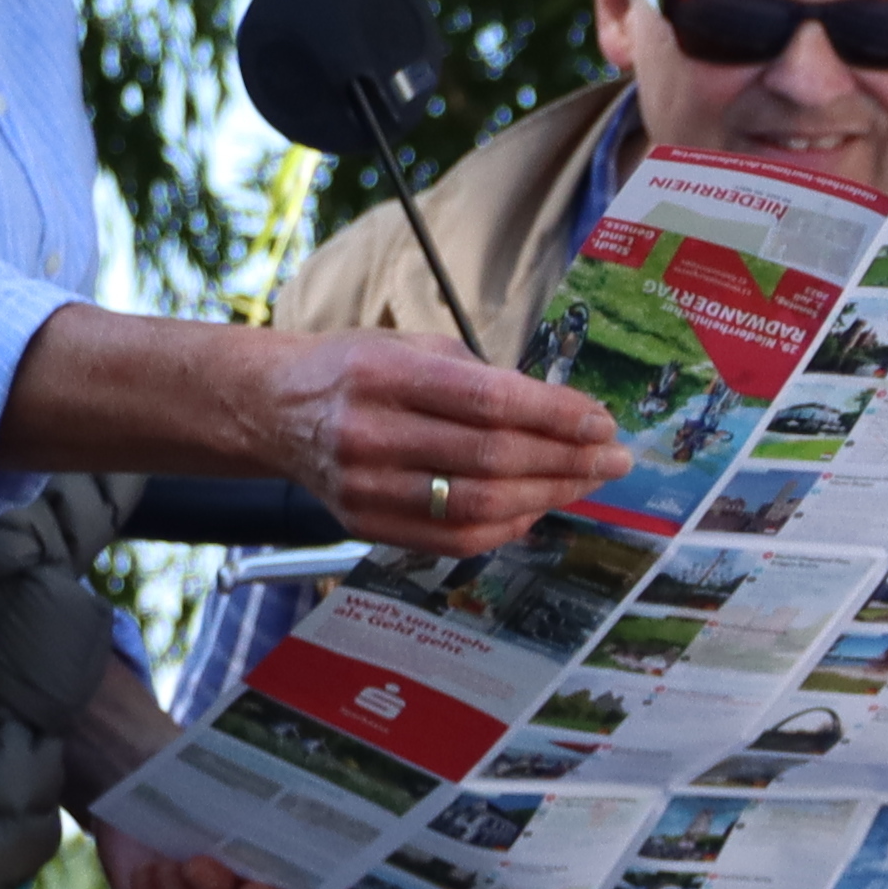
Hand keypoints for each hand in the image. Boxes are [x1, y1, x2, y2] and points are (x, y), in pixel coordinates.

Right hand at [273, 333, 626, 552]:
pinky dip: (507, 528)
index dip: (556, 416)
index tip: (602, 423)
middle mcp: (370, 433)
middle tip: (612, 459)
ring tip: (585, 482)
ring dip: (547, 497)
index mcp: (384, 375)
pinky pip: (453, 540)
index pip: (489, 401)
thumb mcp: (413, 348)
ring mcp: (365, 487)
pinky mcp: (364, 525)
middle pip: (492, 459)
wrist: (275, 409)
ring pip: (478, 506)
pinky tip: (537, 509)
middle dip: (566, 461)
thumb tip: (566, 415)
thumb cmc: (356, 370)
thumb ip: (484, 378)